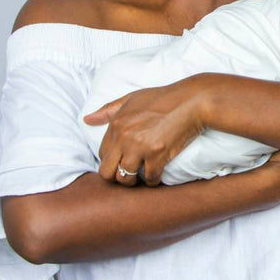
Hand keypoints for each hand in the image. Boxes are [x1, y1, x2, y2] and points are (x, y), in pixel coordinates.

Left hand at [89, 77, 206, 186]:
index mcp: (116, 124)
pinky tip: (156, 176)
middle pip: (106, 172)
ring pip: (125, 179)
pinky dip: (153, 180)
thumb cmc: (164, 97)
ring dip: (133, 181)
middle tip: (128, 173)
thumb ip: (109, 109)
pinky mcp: (158, 155)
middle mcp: (124, 138)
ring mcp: (140, 148)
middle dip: (116, 176)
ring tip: (140, 177)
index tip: (122, 161)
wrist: (192, 101)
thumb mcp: (133, 98)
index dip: (111, 160)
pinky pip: (149, 178)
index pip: (102, 153)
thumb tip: (87, 119)